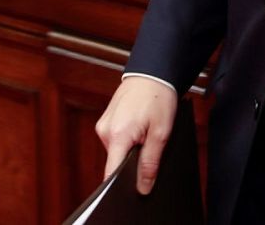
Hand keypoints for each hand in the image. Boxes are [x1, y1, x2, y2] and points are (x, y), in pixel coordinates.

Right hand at [95, 76, 177, 194]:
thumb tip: (143, 187)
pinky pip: (116, 140)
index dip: (120, 187)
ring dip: (131, 150)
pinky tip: (140, 130)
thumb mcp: (161, 133)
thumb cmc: (158, 98)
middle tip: (151, 151)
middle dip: (132, 164)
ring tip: (147, 135)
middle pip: (115, 163)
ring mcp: (103, 125)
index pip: (110, 173)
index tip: (132, 192)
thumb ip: (150, 163)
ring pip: (117, 152)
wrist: (152, 72)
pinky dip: (128, 141)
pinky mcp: (106, 121)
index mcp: (117, 135)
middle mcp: (105, 131)